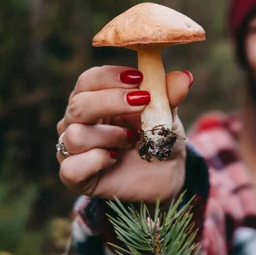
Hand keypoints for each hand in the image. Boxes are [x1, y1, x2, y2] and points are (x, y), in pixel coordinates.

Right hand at [56, 65, 192, 201]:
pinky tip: (114, 158)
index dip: (110, 77)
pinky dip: (96, 161)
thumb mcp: (167, 116)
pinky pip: (71, 168)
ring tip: (132, 140)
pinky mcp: (75, 177)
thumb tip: (184, 77)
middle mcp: (77, 122)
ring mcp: (72, 149)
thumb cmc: (158, 139)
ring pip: (76, 135)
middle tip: (142, 103)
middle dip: (111, 102)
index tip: (138, 79)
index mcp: (94, 99)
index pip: (88, 81)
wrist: (165, 176)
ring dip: (110, 136)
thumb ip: (169, 96)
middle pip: (78, 104)